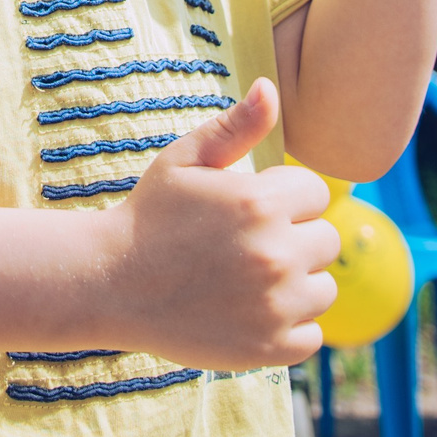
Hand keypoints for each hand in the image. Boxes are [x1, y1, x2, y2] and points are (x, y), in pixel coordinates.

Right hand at [103, 78, 339, 370]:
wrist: (111, 285)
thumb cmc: (150, 215)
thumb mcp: (185, 159)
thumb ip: (235, 126)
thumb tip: (271, 87)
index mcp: (261, 203)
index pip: (315, 192)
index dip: (284, 196)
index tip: (249, 209)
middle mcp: (276, 254)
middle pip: (326, 240)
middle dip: (293, 238)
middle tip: (245, 246)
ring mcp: (276, 306)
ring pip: (324, 288)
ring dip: (296, 283)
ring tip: (247, 278)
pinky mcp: (271, 348)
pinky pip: (312, 333)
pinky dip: (289, 325)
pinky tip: (250, 311)